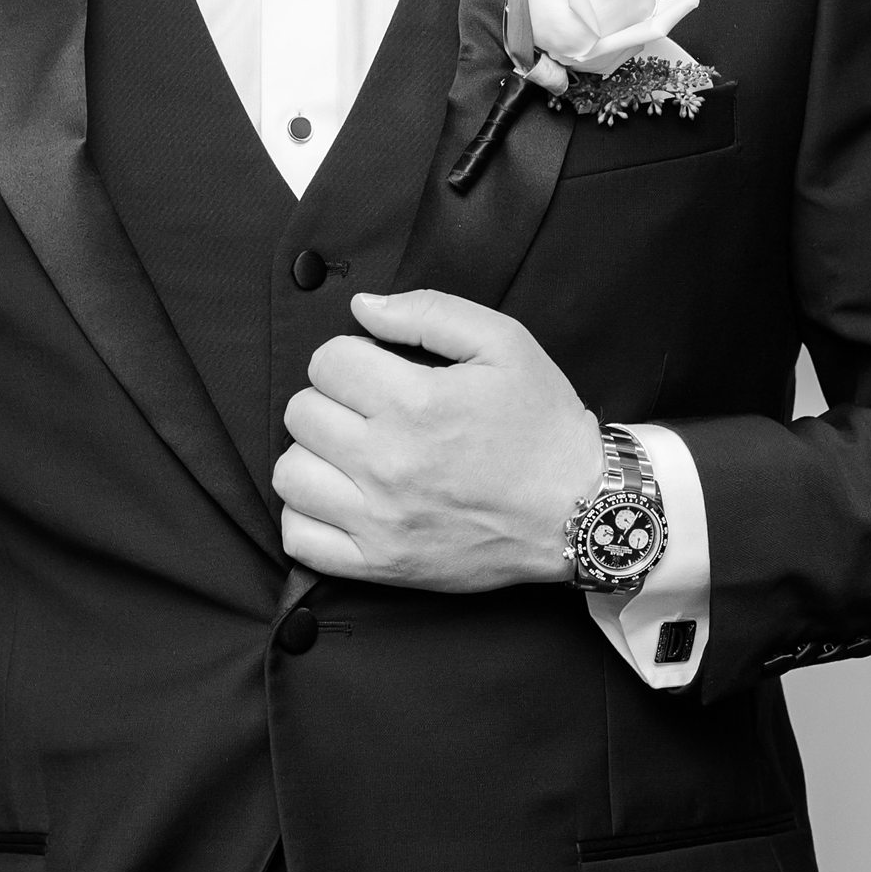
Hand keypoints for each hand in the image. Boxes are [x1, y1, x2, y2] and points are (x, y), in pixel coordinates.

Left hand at [274, 288, 601, 592]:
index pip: (327, 362)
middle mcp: (389, 463)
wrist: (580, 511)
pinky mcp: (380, 564)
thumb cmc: (543, 426)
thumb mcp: (505, 344)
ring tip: (353, 454)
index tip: (378, 371)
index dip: (351, 357)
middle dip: (332, 401)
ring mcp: (380, 520)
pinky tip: (341, 499)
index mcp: (416, 403)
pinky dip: (308, 516)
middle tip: (371, 411)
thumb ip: (429, 312)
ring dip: (315, 456)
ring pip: (290, 473)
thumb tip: (362, 307)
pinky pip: (300, 537)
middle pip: (302, 412)